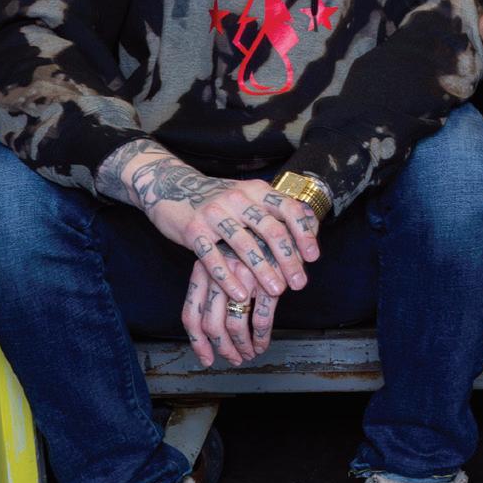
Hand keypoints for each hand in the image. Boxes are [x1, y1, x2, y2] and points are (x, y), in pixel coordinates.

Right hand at [109, 143, 319, 301]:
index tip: (313, 257)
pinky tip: (240, 294)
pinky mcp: (193, 230)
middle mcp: (238, 198)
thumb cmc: (219, 200)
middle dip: (288, 259)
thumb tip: (310, 233)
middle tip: (299, 283)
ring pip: (244, 245)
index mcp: (257, 190)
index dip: (304, 234)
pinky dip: (229, 278)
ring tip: (277, 291)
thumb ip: (274, 212)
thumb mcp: (248, 197)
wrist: (170, 187)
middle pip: (270, 230)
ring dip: (264, 271)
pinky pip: (213, 257)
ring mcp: (214, 213)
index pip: (289, 209)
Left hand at [183, 256, 277, 367]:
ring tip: (249, 354)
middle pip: (212, 324)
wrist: (277, 224)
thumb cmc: (250, 246)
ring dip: (242, 346)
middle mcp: (218, 274)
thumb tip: (210, 330)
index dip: (197, 343)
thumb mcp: (224, 261)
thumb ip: (213, 288)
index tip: (206, 359)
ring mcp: (242, 278)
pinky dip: (261, 338)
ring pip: (235, 325)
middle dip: (224, 348)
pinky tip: (262, 344)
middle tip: (233, 358)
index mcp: (202, 270)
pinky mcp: (266, 281)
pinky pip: (260, 319)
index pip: (191, 315)